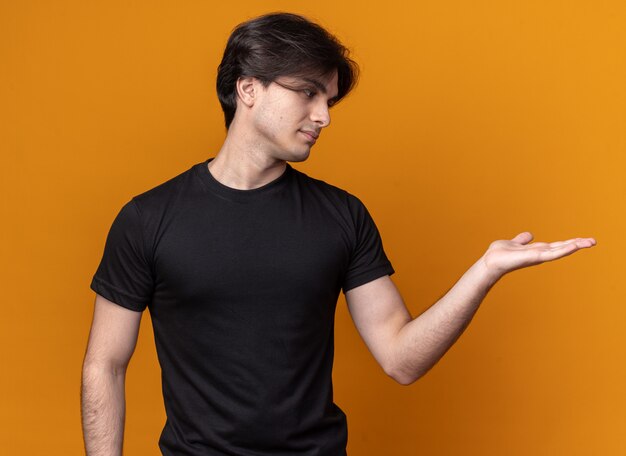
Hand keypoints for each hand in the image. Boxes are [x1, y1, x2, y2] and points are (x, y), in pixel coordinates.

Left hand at [480, 232, 596, 281]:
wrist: (490, 262)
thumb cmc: (500, 255)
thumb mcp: (514, 243)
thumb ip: (522, 240)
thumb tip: (530, 235)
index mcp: (536, 250)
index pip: (556, 245)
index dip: (569, 242)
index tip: (583, 240)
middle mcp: (540, 254)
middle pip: (562, 248)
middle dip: (577, 244)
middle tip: (594, 241)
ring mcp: (538, 256)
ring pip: (560, 250)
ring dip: (575, 246)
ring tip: (590, 242)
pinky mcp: (535, 257)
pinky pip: (552, 253)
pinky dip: (564, 250)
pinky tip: (574, 246)